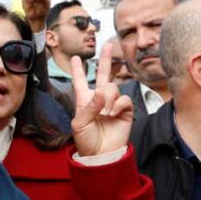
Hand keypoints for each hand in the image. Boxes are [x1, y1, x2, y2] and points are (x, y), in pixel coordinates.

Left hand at [70, 42, 133, 156]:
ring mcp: (113, 104)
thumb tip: (101, 92)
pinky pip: (124, 98)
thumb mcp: (79, 123)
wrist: (101, 154)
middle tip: (108, 44)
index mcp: (84, 100)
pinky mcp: (125, 110)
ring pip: (112, 87)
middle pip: (103, 75)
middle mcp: (99, 99)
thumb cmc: (86, 140)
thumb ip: (89, 106)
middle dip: (105, 59)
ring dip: (108, 98)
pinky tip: (113, 114)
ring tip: (105, 114)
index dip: (77, 70)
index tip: (75, 58)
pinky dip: (118, 105)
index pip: (80, 82)